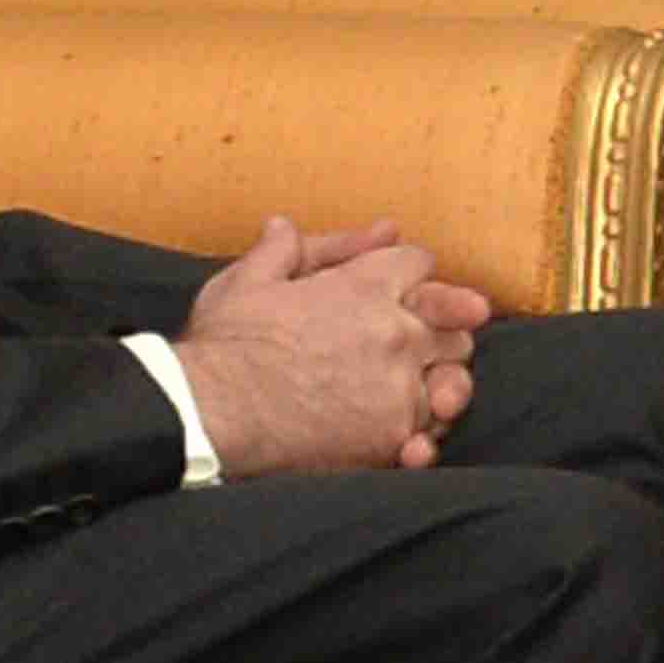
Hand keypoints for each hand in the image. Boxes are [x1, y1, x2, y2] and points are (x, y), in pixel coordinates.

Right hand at [178, 214, 485, 475]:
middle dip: (441, 326)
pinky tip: (410, 438)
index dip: (408, 272)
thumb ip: (281, 252)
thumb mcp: (245, 281)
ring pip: (455, 378)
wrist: (208, 414)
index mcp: (365, 286)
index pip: (419, 263)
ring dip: (441, 381)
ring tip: (415, 391)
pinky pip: (432, 433)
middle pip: (455, 323)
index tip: (398, 289)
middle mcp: (396, 333)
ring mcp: (399, 387)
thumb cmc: (223, 345)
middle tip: (416, 343)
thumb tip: (286, 225)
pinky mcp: (392, 436)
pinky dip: (426, 435)